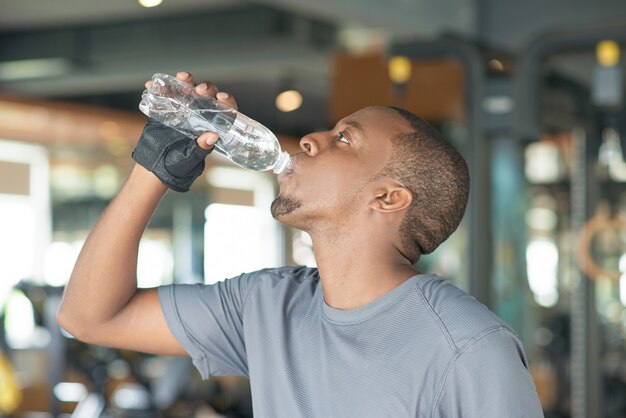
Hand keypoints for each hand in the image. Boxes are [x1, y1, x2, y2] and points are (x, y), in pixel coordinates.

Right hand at [133, 72, 237, 191]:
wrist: (156, 166)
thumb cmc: (178, 165)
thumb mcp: (190, 158)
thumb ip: (201, 149)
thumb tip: (213, 136)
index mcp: (213, 126)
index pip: (225, 109)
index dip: (226, 100)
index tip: (222, 97)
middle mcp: (201, 114)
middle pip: (209, 95)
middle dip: (206, 88)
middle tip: (199, 90)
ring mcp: (184, 109)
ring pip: (189, 89)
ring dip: (186, 80)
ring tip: (181, 77)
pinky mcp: (167, 107)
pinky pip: (166, 93)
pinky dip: (160, 87)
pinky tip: (153, 86)